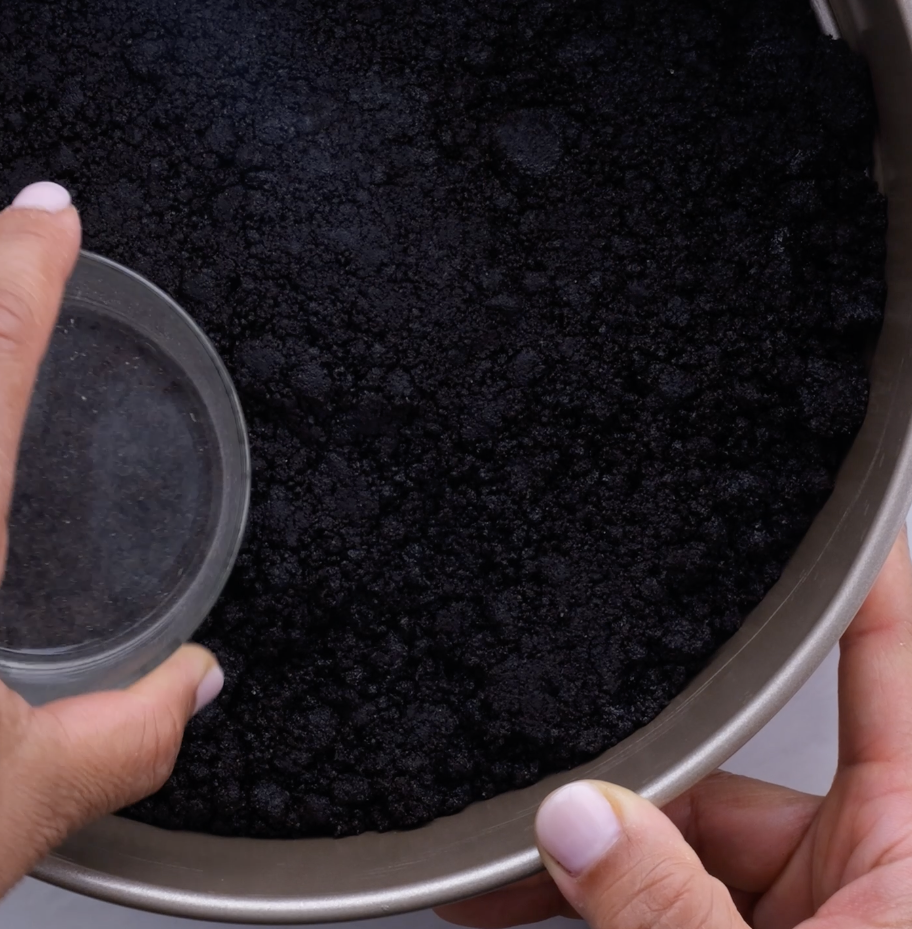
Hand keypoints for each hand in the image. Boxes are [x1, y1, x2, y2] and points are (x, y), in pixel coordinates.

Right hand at [437, 531, 911, 928]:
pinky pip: (673, 888)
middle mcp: (873, 854)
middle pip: (734, 751)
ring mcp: (822, 900)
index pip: (877, 648)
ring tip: (495, 876)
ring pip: (685, 829)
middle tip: (537, 778)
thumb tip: (575, 818)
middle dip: (624, 766)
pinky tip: (518, 901)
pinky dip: (601, 896)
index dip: (843, 560)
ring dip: (591, 850)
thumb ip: (666, 904)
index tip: (786, 481)